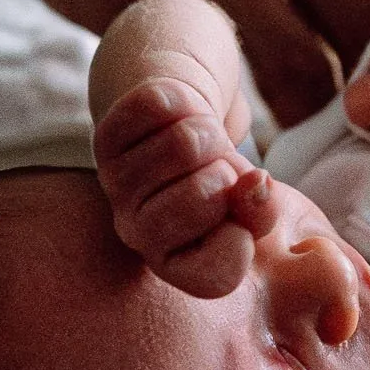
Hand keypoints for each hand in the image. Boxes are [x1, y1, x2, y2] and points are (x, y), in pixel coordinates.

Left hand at [93, 75, 275, 298]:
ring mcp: (116, 186)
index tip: (234, 216)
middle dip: (226, 169)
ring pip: (184, 143)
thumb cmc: (224, 183)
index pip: (221, 267)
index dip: (244, 233)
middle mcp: (136, 234)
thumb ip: (264, 211)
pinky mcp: (105, 141)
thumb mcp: (254, 208)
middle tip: (217, 169)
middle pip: (203, 193)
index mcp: (174, 264)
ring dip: (208, 130)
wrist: (185, 133)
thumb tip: (254, 183)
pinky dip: (183, 102)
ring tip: (201, 143)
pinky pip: (157, 109)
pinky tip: (177, 119)